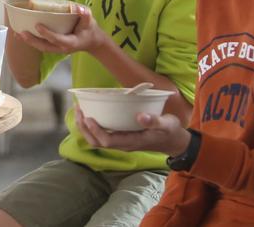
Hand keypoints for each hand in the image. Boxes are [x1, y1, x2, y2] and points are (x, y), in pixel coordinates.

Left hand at [14, 4, 110, 55]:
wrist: (92, 41)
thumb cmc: (89, 29)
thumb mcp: (90, 21)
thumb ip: (84, 14)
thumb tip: (78, 8)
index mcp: (70, 42)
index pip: (57, 39)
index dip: (47, 33)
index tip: (38, 26)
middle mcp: (62, 48)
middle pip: (45, 46)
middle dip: (32, 40)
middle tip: (21, 33)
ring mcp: (57, 49)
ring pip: (41, 47)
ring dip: (29, 41)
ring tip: (17, 34)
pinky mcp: (53, 46)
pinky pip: (41, 45)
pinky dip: (32, 41)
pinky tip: (22, 34)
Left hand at [74, 105, 190, 156]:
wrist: (175, 141)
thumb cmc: (170, 131)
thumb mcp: (167, 124)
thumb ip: (155, 121)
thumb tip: (140, 116)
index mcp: (132, 142)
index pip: (108, 141)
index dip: (95, 131)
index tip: (88, 117)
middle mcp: (124, 144)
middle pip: (97, 142)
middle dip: (84, 128)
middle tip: (78, 109)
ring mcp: (121, 142)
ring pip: (97, 140)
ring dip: (85, 127)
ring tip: (79, 110)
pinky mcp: (121, 136)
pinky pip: (102, 134)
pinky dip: (92, 125)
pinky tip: (89, 112)